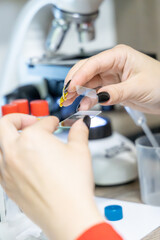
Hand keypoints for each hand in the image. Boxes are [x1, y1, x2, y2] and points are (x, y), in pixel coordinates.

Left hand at [0, 114, 102, 239]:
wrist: (67, 214)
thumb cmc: (72, 185)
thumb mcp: (80, 151)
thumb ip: (79, 132)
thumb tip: (80, 125)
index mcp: (32, 138)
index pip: (42, 123)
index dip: (51, 121)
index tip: (54, 123)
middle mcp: (15, 151)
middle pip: (5, 125)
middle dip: (18, 119)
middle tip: (30, 122)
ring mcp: (8, 169)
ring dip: (8, 138)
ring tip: (21, 140)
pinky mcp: (7, 184)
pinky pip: (0, 165)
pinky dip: (8, 158)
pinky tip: (21, 161)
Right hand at [64, 44, 159, 113]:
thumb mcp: (138, 87)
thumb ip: (116, 92)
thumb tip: (98, 97)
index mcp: (119, 56)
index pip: (93, 64)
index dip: (79, 76)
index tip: (70, 87)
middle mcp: (112, 64)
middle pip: (86, 71)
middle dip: (74, 83)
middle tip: (66, 95)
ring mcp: (111, 77)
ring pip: (89, 83)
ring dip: (79, 93)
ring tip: (70, 102)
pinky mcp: (111, 88)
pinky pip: (95, 93)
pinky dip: (88, 100)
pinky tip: (83, 105)